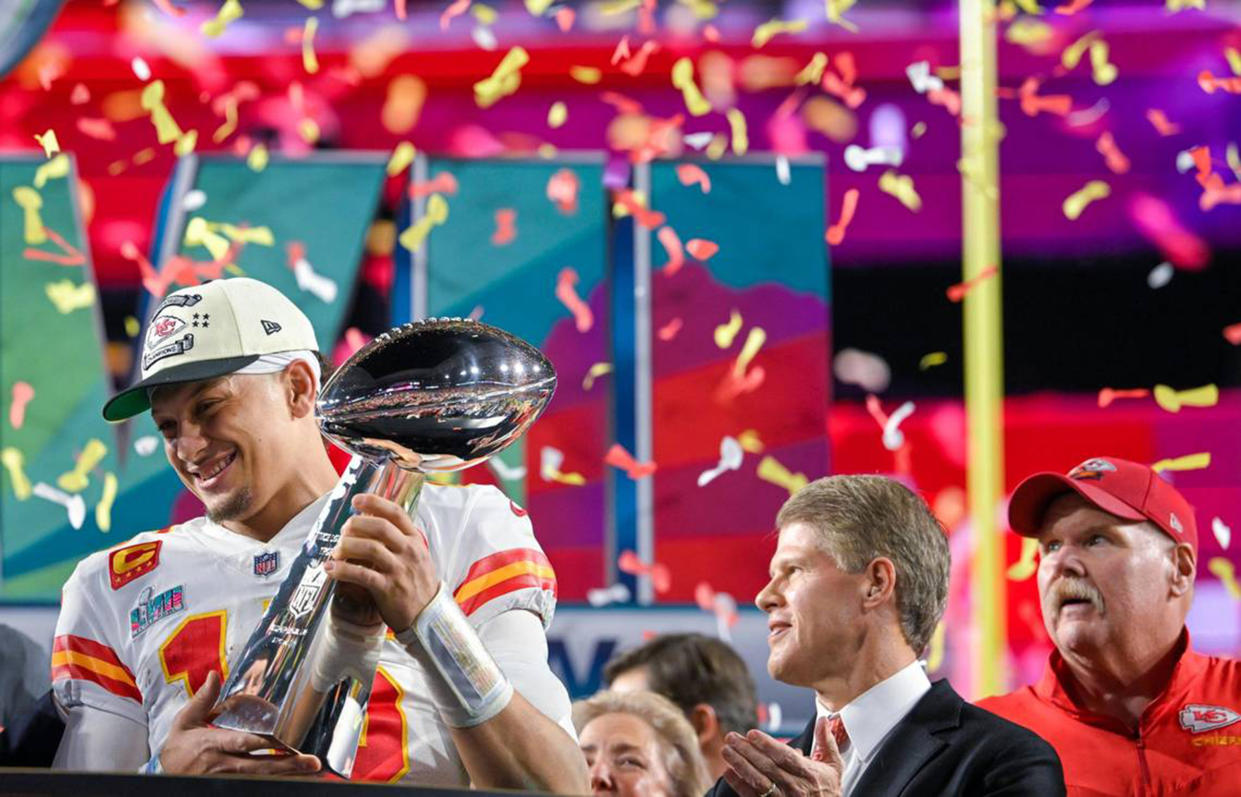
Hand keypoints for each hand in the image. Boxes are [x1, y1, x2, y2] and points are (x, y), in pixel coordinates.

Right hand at [158, 671, 320, 774]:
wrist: (166, 775)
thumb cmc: (178, 748)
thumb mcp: (185, 722)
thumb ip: (203, 700)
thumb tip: (215, 675)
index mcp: (213, 744)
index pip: (240, 743)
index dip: (262, 743)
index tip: (284, 741)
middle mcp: (223, 765)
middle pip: (259, 766)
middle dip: (287, 765)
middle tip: (311, 762)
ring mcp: (227, 779)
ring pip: (262, 779)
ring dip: (287, 775)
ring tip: (311, 772)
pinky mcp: (230, 786)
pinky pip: (255, 785)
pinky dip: (274, 783)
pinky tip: (294, 779)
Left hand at [324, 493, 438, 631]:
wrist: (429, 616)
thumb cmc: (418, 584)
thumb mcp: (416, 557)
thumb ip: (399, 541)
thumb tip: (370, 525)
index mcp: (415, 540)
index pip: (396, 513)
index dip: (375, 502)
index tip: (356, 500)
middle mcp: (409, 551)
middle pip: (380, 527)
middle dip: (356, 524)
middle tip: (343, 529)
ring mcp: (399, 570)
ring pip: (370, 548)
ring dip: (347, 546)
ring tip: (336, 550)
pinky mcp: (388, 589)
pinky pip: (362, 575)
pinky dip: (342, 570)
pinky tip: (330, 568)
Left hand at [721, 719, 843, 796]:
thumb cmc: (829, 790)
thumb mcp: (833, 766)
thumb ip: (826, 742)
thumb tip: (823, 719)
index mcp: (808, 773)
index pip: (785, 757)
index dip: (767, 745)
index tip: (751, 733)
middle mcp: (795, 787)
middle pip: (767, 767)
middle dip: (747, 751)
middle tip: (731, 737)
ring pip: (758, 781)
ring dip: (740, 766)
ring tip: (726, 751)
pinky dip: (739, 785)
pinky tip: (728, 773)